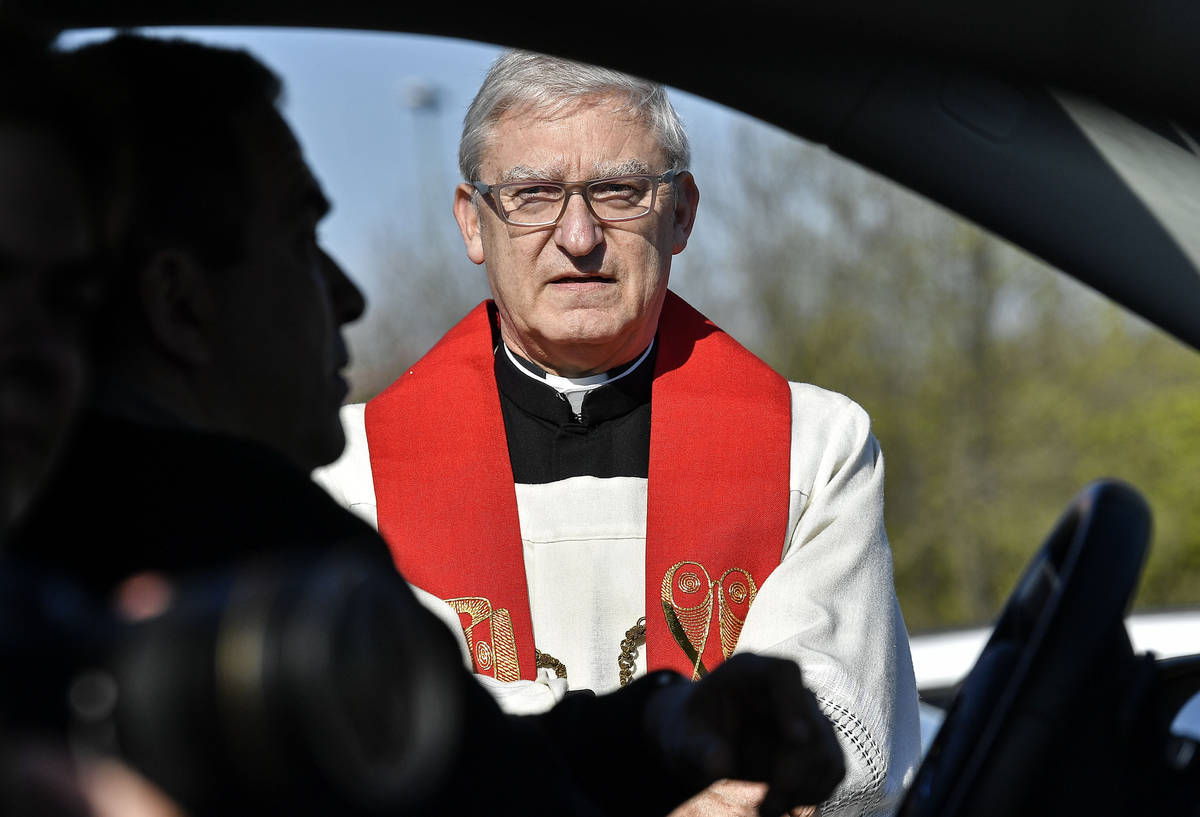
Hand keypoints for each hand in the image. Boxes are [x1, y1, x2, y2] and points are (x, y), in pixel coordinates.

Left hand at [648, 654, 843, 816]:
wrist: (698, 741)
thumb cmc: (690, 731)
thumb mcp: (683, 737)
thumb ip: (699, 747)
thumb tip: (721, 765)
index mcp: (748, 671)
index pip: (784, 672)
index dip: (795, 703)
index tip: (797, 739)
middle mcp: (783, 690)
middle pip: (812, 722)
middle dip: (795, 770)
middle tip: (765, 807)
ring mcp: (804, 716)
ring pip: (827, 750)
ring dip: (806, 787)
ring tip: (768, 808)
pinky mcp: (814, 744)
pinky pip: (832, 769)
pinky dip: (814, 791)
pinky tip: (784, 804)